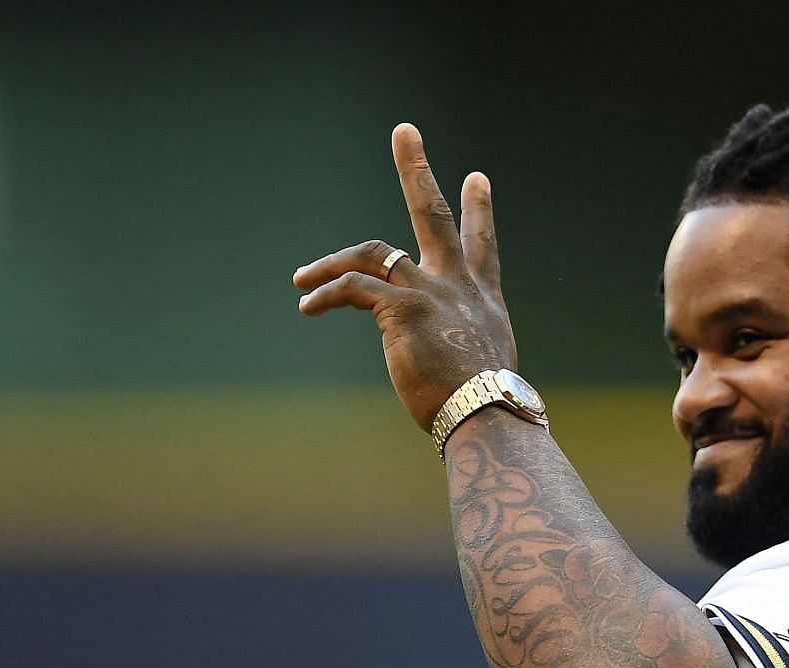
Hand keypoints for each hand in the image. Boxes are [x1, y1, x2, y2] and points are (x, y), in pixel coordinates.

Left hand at [292, 123, 517, 431]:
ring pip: (373, 251)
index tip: (475, 178)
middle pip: (434, 215)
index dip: (479, 212)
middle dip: (417, 169)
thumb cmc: (483, 407)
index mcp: (482, 300)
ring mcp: (431, 292)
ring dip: (331, 260)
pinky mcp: (403, 309)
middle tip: (404, 130)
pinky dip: (326, 295)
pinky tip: (308, 308)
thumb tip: (447, 364)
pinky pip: (353, 289)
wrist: (486, 414)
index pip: (482, 247)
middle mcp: (458, 286)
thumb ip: (459, 349)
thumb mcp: (480, 368)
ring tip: (302, 277)